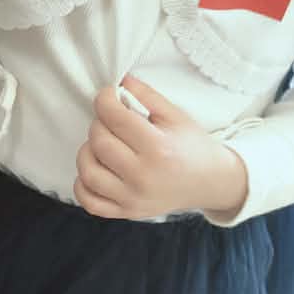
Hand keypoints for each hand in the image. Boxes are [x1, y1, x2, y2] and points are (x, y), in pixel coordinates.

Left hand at [74, 79, 248, 221]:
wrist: (210, 182)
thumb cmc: (192, 147)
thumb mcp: (176, 116)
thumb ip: (146, 95)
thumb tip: (119, 81)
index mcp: (158, 148)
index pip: (115, 118)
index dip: (104, 100)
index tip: (107, 95)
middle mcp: (143, 176)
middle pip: (99, 143)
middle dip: (99, 124)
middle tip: (111, 121)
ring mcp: (133, 198)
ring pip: (88, 172)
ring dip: (88, 152)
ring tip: (104, 145)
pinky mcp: (126, 212)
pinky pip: (89, 201)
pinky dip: (83, 184)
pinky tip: (97, 169)